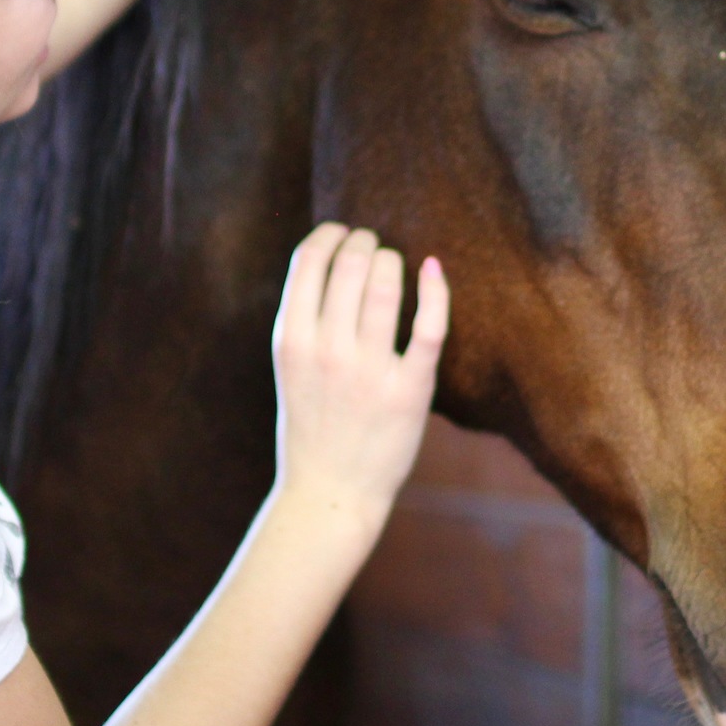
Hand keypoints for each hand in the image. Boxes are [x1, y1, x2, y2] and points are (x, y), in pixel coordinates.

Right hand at [271, 224, 448, 515]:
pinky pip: (429, 326)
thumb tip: (332, 259)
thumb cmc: (311, 427)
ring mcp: (369, 371)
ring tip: (393, 262)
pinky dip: (435, 289)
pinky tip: (433, 269)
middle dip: (364, 243)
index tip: (342, 232)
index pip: (308, 261)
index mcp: (291, 342)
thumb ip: (305, 320)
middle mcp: (328, 351)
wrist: (331, 493)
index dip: (329, 235)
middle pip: (350, 266)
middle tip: (372, 245)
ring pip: (385, 286)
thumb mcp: (290, 369)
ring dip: (391, 261)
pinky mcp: (410, 390)